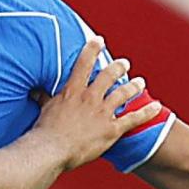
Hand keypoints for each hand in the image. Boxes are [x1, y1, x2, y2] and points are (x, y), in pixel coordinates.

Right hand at [36, 38, 161, 169]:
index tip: (99, 40)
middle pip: (108, 75)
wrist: (52, 149)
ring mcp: (102, 113)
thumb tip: (33, 89)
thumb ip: (43, 97)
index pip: (84, 63)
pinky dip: (146, 111)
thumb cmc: (45, 130)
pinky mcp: (112, 129)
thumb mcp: (44, 109)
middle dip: (118, 67)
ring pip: (123, 94)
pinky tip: (156, 106)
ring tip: (140, 81)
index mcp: (73, 90)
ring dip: (134, 86)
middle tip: (124, 62)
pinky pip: (133, 118)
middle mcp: (90, 97)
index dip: (93, 49)